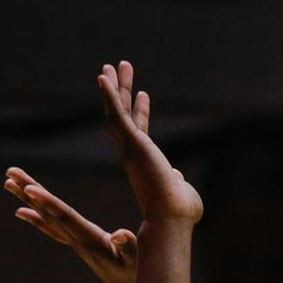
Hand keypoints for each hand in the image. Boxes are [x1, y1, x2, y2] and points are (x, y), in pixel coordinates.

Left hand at [4, 168, 137, 282]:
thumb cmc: (139, 279)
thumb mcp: (139, 263)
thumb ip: (130, 248)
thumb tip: (119, 234)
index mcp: (91, 241)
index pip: (66, 218)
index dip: (48, 202)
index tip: (28, 188)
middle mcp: (78, 241)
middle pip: (49, 213)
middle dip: (30, 192)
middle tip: (9, 173)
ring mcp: (76, 243)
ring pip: (47, 217)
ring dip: (28, 199)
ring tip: (8, 181)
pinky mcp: (80, 245)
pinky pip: (52, 229)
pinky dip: (37, 218)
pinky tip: (22, 211)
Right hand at [96, 60, 201, 225]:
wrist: (173, 217)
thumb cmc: (179, 212)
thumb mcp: (180, 190)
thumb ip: (176, 179)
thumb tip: (176, 176)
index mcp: (144, 161)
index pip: (140, 131)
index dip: (140, 111)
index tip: (143, 94)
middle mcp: (133, 152)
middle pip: (122, 115)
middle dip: (121, 91)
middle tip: (116, 69)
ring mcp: (131, 147)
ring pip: (117, 110)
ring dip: (115, 87)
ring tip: (114, 65)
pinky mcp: (132, 144)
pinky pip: (117, 116)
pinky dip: (109, 96)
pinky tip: (103, 78)